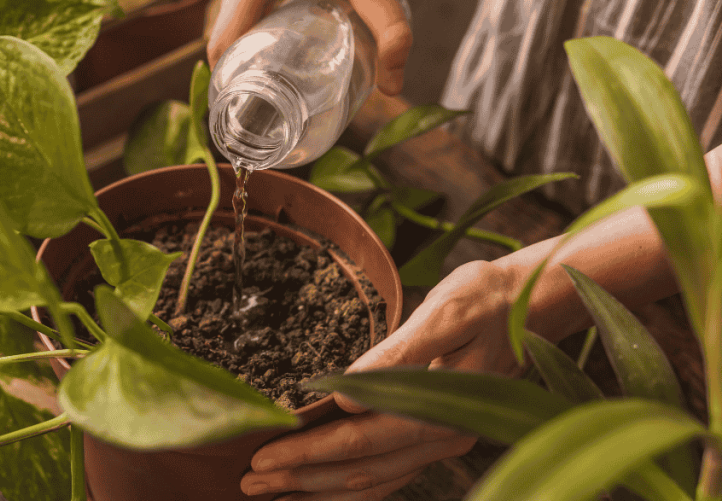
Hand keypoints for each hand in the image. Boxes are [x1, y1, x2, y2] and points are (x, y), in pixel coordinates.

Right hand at [206, 0, 411, 95]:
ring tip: (279, 78)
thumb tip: (392, 85)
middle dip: (246, 68)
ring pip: (235, 14)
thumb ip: (389, 29)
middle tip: (273, 104)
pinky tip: (284, 37)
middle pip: (227, 32)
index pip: (223, 45)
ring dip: (251, 45)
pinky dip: (256, 21)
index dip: (230, 84)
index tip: (248, 114)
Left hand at [240, 261, 526, 499]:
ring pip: (373, 479)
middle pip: (361, 469)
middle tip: (249, 482)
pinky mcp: (438, 437)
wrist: (532, 305)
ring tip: (273, 490)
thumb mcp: (445, 312)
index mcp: (440, 408)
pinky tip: (321, 488)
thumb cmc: (486, 299)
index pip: (360, 440)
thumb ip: (400, 352)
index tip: (262, 457)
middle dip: (301, 477)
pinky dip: (352, 487)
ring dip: (319, 487)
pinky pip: (390, 474)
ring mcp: (442, 442)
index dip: (308, 452)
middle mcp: (443, 436)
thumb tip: (347, 390)